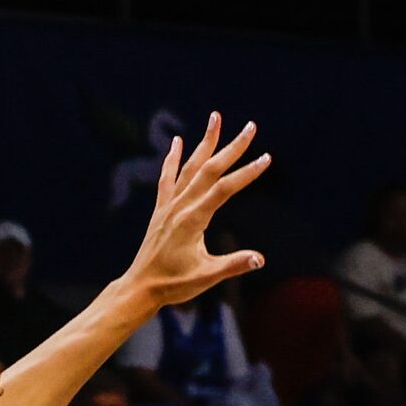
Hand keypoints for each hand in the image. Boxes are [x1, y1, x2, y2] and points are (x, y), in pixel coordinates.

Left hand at [118, 114, 270, 311]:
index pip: (225, 189)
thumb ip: (232, 266)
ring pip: (189, 167)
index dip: (247, 173)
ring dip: (205, 142)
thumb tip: (260, 260)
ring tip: (216, 117)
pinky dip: (173, 158)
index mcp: (193, 220)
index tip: (266, 158)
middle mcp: (180, 207)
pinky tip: (178, 142)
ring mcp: (169, 206)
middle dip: (232, 147)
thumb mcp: (206, 277)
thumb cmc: (173, 285)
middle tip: (251, 126)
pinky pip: (167, 178)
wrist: (140, 287)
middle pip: (210, 169)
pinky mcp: (161, 210)